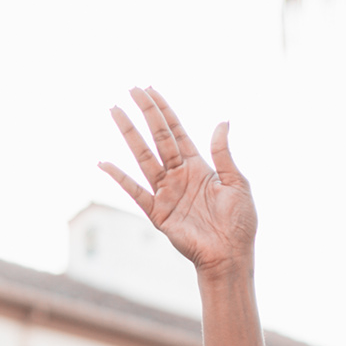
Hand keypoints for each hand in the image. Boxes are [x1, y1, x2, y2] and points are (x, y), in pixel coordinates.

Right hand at [101, 86, 256, 274]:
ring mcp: (166, 193)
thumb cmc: (240, 224)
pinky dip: (119, 178)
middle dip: (145, 113)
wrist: (230, 256)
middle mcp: (179, 175)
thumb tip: (223, 121)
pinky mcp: (158, 213)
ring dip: (129, 133)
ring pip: (143, 156)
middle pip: (158, 137)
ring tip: (115, 111)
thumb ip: (224, 154)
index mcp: (198, 167)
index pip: (176, 131)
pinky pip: (135, 192)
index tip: (150, 89)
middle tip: (131, 89)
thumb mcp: (237, 183)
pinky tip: (104, 163)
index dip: (164, 110)